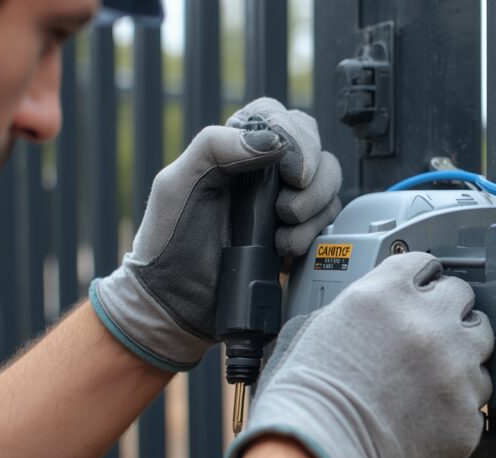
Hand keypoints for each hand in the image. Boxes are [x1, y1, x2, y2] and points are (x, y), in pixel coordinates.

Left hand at [90, 98, 341, 370]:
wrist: (175, 302)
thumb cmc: (167, 241)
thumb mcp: (176, 183)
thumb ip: (214, 146)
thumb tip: (272, 141)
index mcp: (233, 149)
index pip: (278, 117)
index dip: (295, 136)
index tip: (290, 170)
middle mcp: (264, 171)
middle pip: (315, 147)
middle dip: (312, 176)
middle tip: (288, 206)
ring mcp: (284, 202)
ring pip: (328, 183)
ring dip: (313, 207)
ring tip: (281, 233)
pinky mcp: (297, 233)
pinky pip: (327, 220)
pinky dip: (312, 233)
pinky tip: (285, 248)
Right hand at [223, 252, 494, 457]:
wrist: (317, 454)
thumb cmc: (308, 399)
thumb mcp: (322, 324)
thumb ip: (365, 304)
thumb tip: (385, 306)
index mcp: (388, 293)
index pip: (424, 263)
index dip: (421, 278)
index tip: (423, 287)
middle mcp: (428, 323)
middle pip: (462, 296)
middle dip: (446, 311)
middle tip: (429, 332)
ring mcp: (454, 369)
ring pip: (481, 344)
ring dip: (462, 352)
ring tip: (434, 372)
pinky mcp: (467, 413)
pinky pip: (478, 396)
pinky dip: (459, 401)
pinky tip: (430, 409)